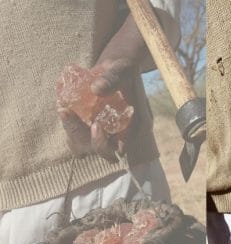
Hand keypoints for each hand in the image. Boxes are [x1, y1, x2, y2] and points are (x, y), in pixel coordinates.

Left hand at [61, 15, 145, 161]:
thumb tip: (96, 88)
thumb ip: (111, 79)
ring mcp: (101, 132)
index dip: (105, 143)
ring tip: (64, 109)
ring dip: (72, 132)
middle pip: (99, 151)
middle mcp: (116, 134)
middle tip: (70, 113)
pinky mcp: (87, 126)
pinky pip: (74, 133)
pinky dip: (68, 122)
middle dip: (84, 137)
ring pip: (83, 146)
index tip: (96, 126)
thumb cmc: (122, 70)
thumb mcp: (120, 71)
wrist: (114, 69)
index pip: (119, 147)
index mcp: (131, 126)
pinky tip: (62, 104)